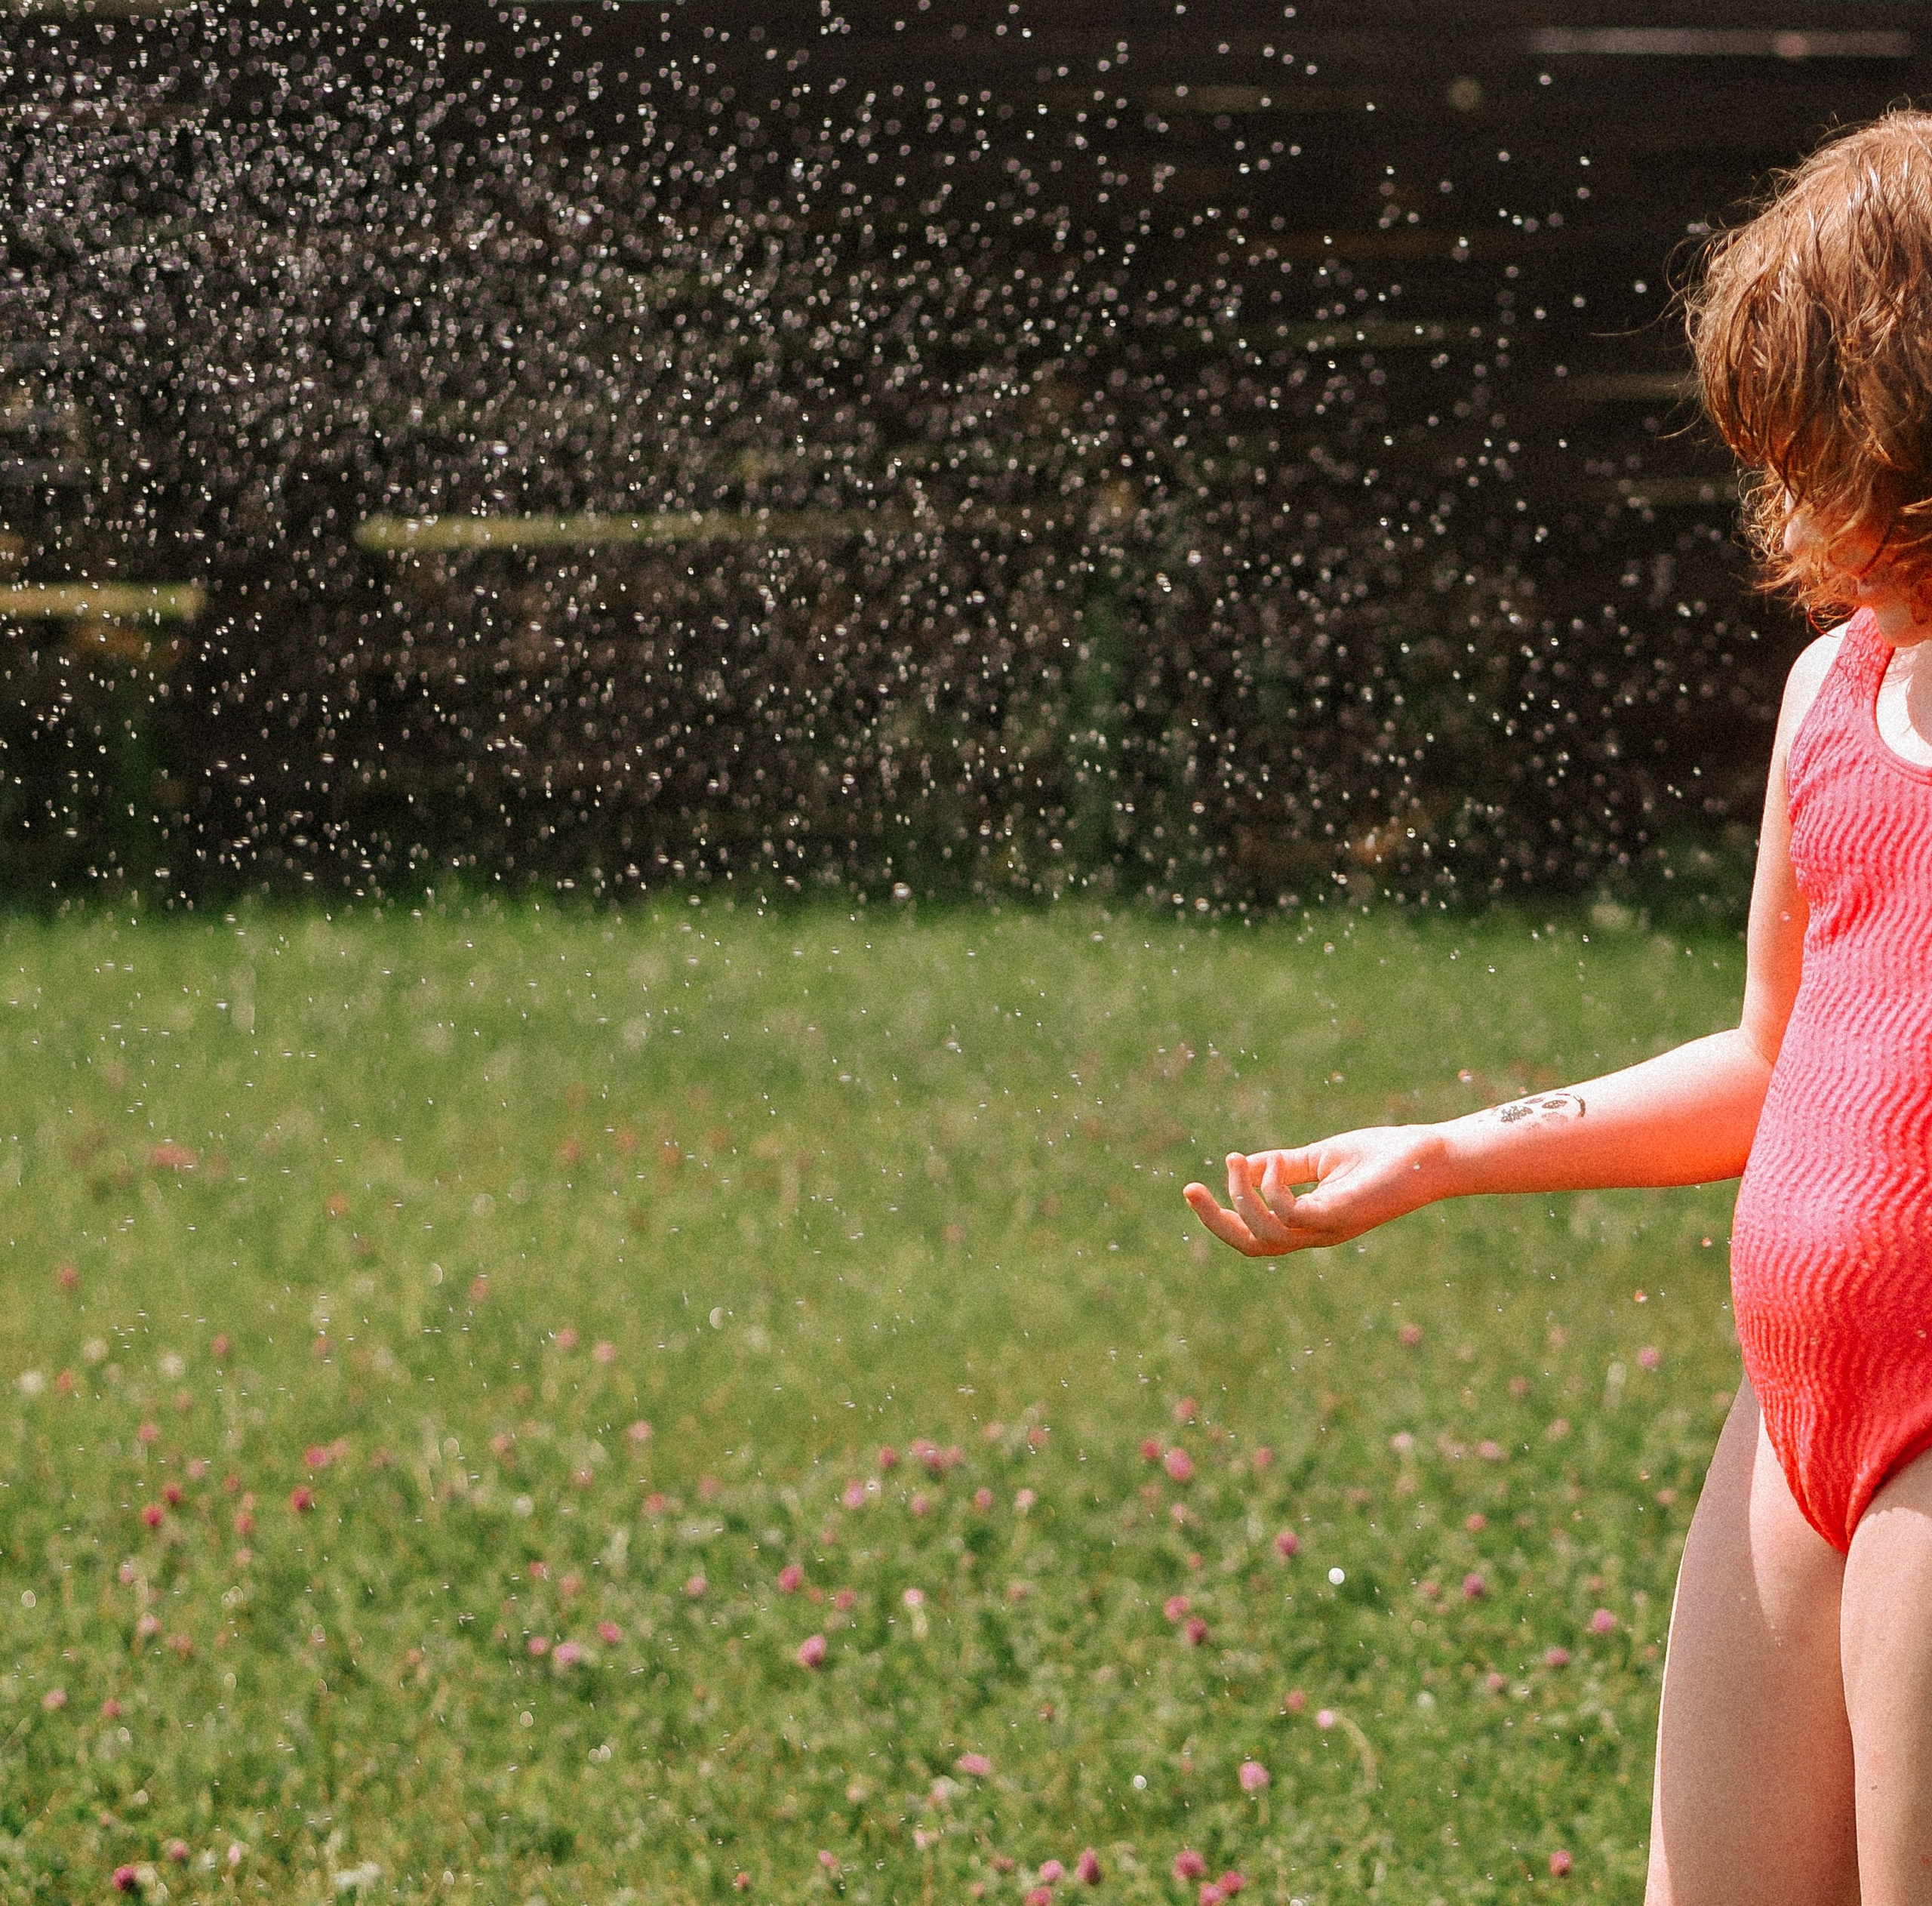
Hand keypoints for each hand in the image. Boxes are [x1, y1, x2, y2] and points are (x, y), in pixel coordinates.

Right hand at [1183, 1126, 1445, 1255]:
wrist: (1432, 1156)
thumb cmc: (1385, 1156)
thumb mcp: (1323, 1157)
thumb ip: (1286, 1164)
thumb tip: (1246, 1163)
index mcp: (1309, 1222)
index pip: (1254, 1233)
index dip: (1221, 1216)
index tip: (1195, 1187)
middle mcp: (1315, 1232)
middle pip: (1251, 1245)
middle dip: (1215, 1221)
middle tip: (1190, 1190)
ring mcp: (1327, 1228)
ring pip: (1265, 1234)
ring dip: (1242, 1197)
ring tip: (1239, 1161)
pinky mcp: (1340, 1216)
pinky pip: (1290, 1214)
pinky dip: (1271, 1189)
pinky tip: (1273, 1162)